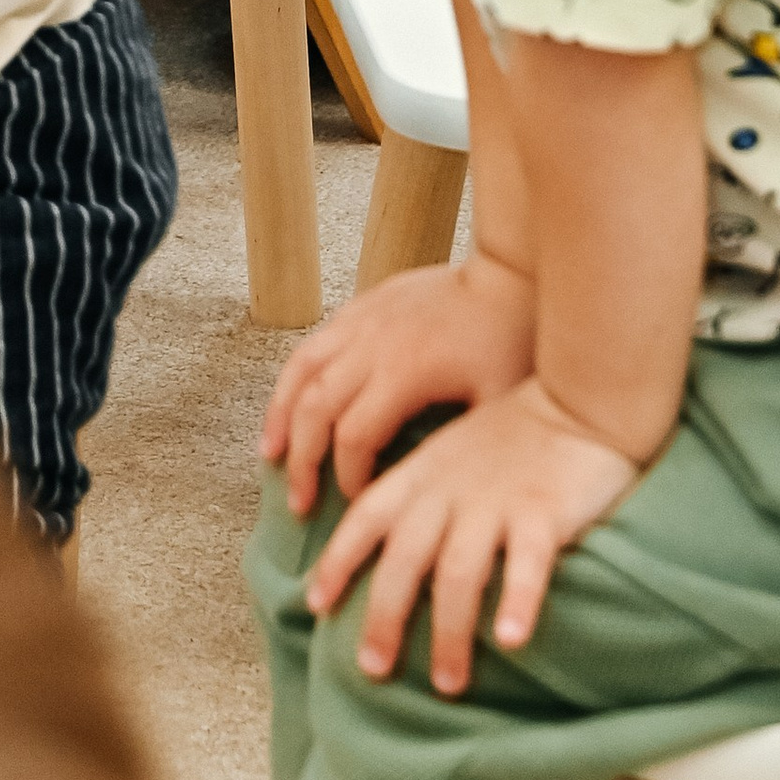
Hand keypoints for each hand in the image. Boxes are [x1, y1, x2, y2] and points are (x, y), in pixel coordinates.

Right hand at [264, 254, 535, 516]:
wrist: (509, 274)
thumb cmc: (511, 342)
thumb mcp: (497, 403)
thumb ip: (458, 446)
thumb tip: (429, 493)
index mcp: (402, 373)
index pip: (354, 437)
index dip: (348, 477)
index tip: (355, 505)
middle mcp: (369, 344)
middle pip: (314, 408)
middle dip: (302, 459)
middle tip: (298, 501)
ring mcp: (359, 320)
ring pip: (301, 370)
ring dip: (280, 415)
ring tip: (269, 453)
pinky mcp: (360, 305)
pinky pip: (314, 344)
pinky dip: (294, 379)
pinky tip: (291, 404)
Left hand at [305, 378, 639, 694]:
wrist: (575, 396)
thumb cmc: (510, 437)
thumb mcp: (448, 455)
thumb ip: (419, 494)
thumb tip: (389, 551)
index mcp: (421, 475)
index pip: (366, 519)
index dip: (338, 560)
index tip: (315, 604)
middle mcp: (449, 492)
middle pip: (405, 559)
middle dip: (384, 615)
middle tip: (372, 668)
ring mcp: (496, 503)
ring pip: (460, 573)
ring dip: (451, 631)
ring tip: (448, 684)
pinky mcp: (545, 513)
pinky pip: (529, 564)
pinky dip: (518, 601)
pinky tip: (512, 641)